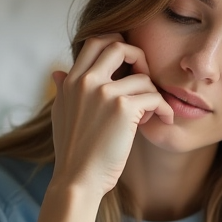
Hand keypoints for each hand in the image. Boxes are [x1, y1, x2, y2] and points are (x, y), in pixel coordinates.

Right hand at [47, 34, 173, 201]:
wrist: (77, 180)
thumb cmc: (72, 153)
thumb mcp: (60, 115)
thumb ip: (63, 91)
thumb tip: (57, 73)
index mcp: (71, 81)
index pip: (94, 42)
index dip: (116, 44)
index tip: (128, 63)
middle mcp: (86, 81)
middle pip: (118, 45)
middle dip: (138, 56)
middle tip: (145, 78)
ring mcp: (104, 93)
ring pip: (143, 77)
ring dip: (153, 94)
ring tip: (150, 114)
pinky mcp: (123, 108)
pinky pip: (155, 96)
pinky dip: (164, 108)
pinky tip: (164, 120)